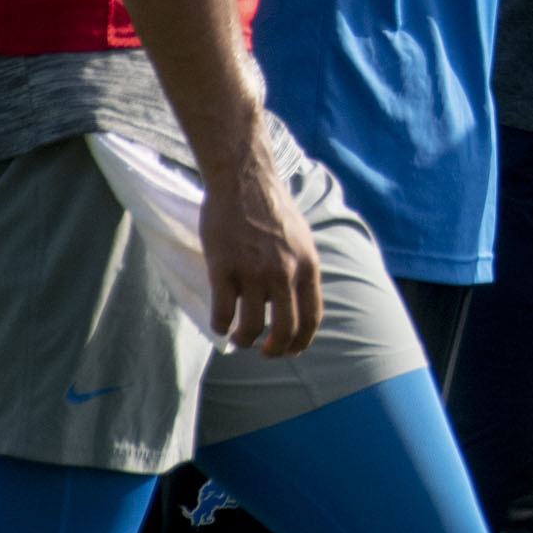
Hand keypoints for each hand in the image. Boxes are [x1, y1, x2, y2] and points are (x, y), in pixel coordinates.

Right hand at [198, 154, 322, 355]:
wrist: (243, 180)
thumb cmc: (271, 207)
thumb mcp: (301, 238)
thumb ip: (301, 268)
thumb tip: (300, 300)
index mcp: (307, 265)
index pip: (312, 316)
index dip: (302, 340)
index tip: (292, 351)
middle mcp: (284, 272)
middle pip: (285, 328)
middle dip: (275, 349)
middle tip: (265, 352)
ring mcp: (253, 272)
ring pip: (252, 326)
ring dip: (245, 340)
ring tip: (239, 339)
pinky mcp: (223, 269)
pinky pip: (222, 312)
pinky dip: (220, 325)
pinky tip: (219, 324)